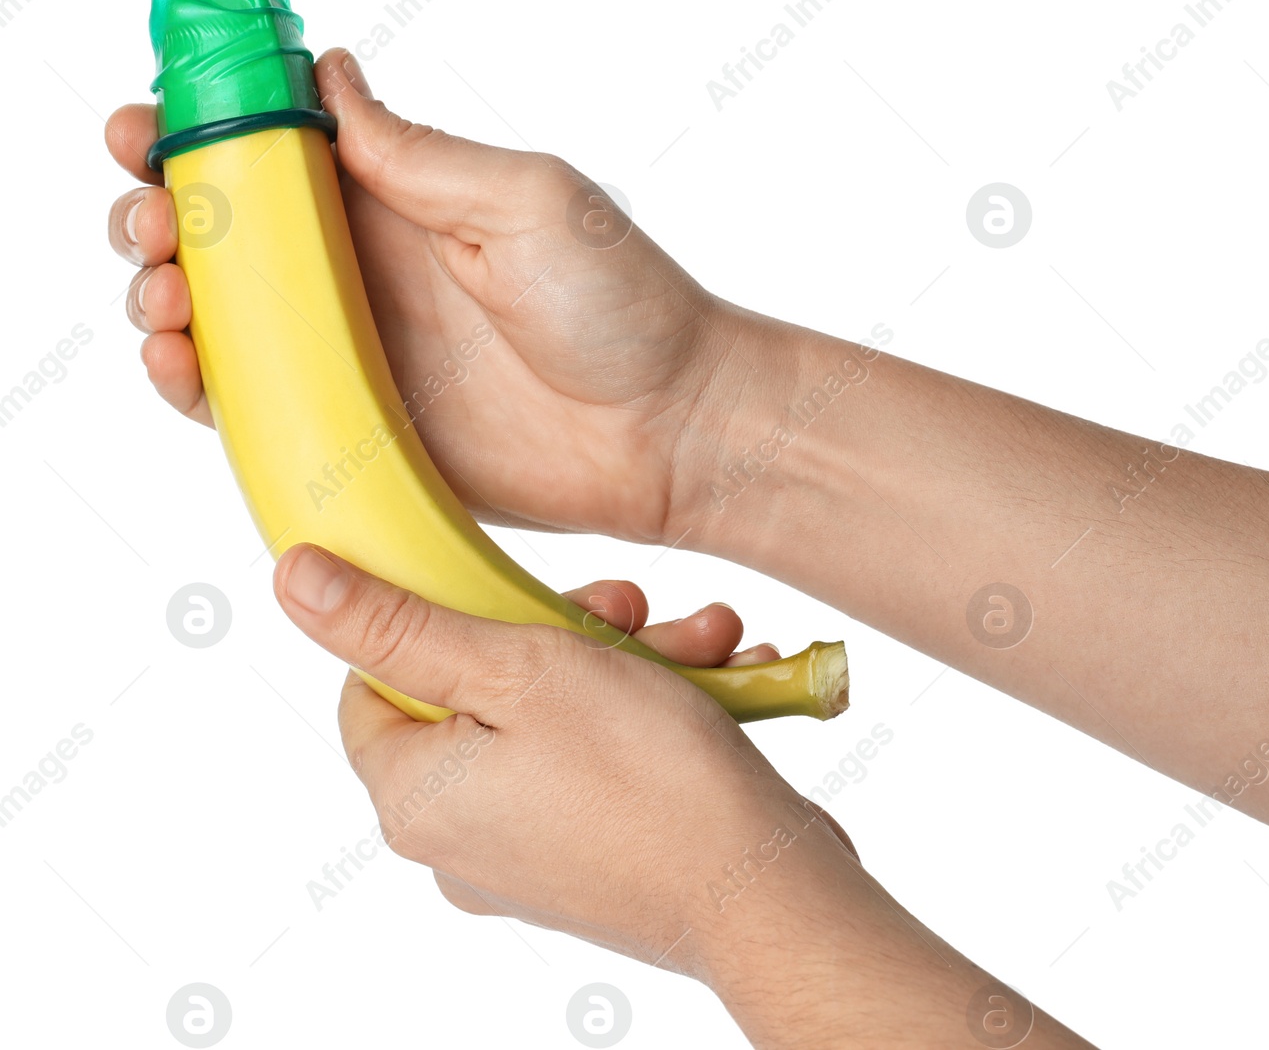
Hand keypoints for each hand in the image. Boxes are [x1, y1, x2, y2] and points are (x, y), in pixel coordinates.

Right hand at [106, 48, 745, 544]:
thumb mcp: (527, 200)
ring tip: (167, 296)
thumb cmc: (623, 306)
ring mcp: (350, 350)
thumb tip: (329, 73)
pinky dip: (196, 386)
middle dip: (156, 213)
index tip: (150, 128)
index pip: (270, 148)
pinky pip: (251, 405)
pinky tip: (182, 367)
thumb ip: (418, 155)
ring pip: (217, 316)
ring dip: (162, 296)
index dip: (196, 131)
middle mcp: (360, 269)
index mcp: (397, 198)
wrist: (667, 430)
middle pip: (219, 230)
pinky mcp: (354, 428)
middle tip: (155, 220)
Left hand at [271, 546, 1090, 1046]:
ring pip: (556, 717)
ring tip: (703, 642)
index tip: (514, 590)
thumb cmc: (650, 783)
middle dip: (570, 631)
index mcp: (417, 795)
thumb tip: (294, 582)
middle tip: (631, 609)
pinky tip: (720, 681)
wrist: (766, 893)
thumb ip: (403, 623)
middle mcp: (459, 837)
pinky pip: (602, 761)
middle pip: (481, 691)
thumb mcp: (522, 670)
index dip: (442, 619)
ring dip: (632, 663)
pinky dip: (656, 712)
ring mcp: (527, 854)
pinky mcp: (591, 857)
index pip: (375, 681)